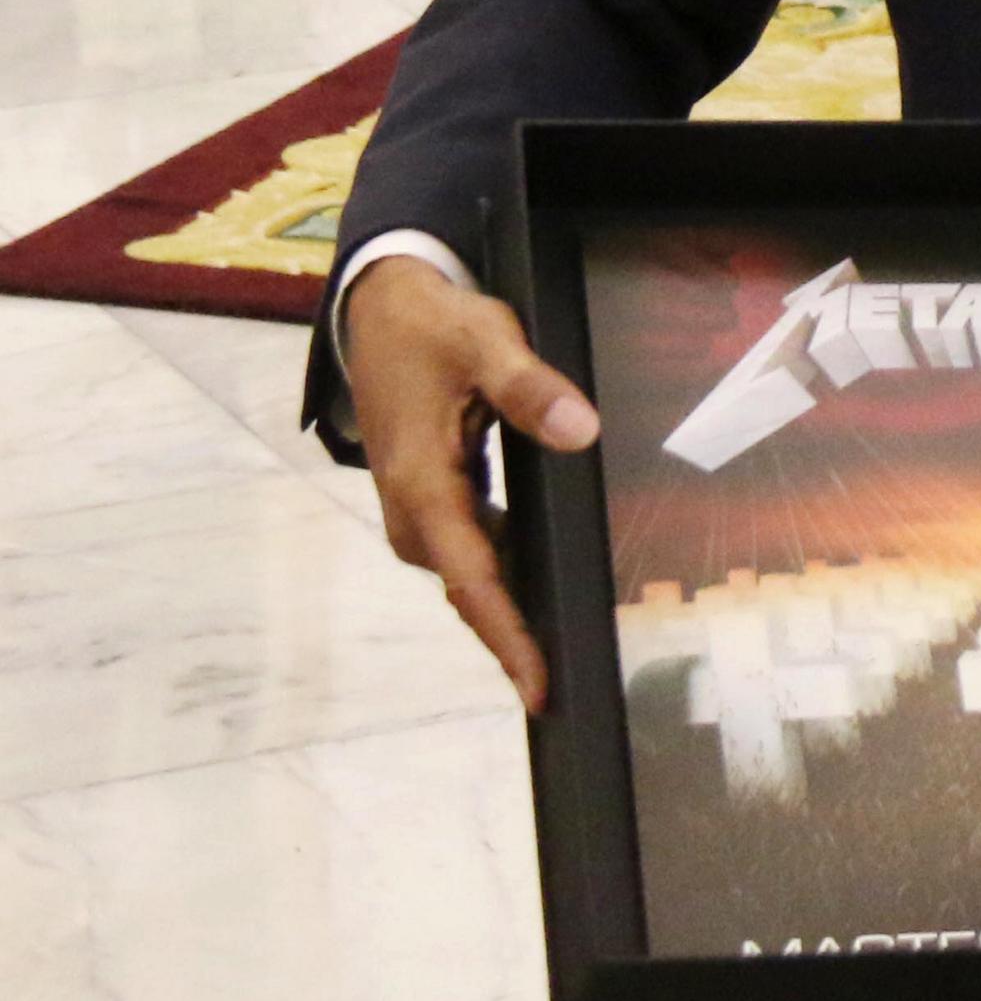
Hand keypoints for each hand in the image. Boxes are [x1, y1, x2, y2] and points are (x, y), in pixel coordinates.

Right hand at [346, 253, 599, 710]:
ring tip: (559, 656)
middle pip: (471, 592)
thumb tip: (581, 430)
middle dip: (513, 642)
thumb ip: (530, 387)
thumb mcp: (485, 340)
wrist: (379, 309)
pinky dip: (501, 577)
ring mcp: (417, 509)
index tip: (539, 684)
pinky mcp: (430, 499)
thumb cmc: (431, 326)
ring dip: (507, 613)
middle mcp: (412, 511)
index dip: (508, 635)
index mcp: (421, 484)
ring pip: (470, 576)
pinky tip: (543, 590)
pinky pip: (470, 552)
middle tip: (565, 690)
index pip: (474, 578)